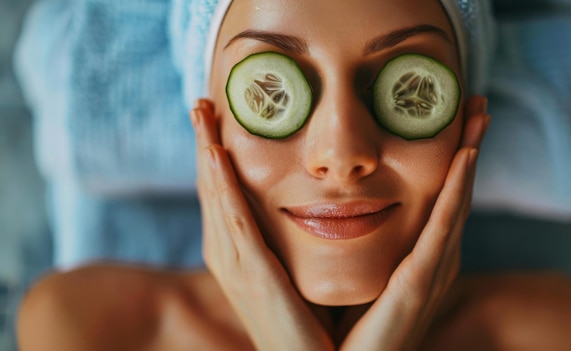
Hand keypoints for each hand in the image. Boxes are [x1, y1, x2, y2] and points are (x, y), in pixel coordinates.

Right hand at [190, 100, 333, 350]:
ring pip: (216, 198)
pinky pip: (235, 223)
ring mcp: (237, 266)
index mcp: (238, 254)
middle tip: (200, 104)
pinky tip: (217, 158)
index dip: (214, 157)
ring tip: (203, 115)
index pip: (222, 196)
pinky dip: (223, 189)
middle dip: (204, 145)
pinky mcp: (253, 275)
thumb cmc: (306, 322)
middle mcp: (229, 256)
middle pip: (211, 189)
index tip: (215, 120)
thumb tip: (313, 211)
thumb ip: (291, 244)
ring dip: (208, 154)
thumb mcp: (293, 273)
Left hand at [339, 96, 489, 349]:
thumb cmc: (351, 330)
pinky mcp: (420, 285)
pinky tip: (465, 156)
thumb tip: (340, 211)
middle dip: (470, 147)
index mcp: (420, 259)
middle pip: (456, 193)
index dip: (453, 161)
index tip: (456, 119)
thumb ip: (366, 249)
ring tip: (479, 116)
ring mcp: (432, 272)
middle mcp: (434, 262)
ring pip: (457, 202)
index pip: (441, 200)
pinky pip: (442, 230)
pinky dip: (456, 191)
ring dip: (470, 156)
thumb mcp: (362, 277)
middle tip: (478, 105)